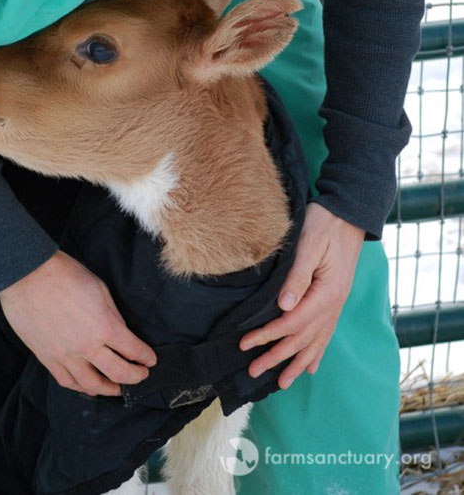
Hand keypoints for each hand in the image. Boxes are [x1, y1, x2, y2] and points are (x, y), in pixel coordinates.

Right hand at [0, 250, 156, 396]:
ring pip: (91, 385)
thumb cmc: (66, 275)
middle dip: (134, 376)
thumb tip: (120, 331)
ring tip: (116, 388)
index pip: (133, 350)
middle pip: (118, 373)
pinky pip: (67, 381)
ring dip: (108, 389)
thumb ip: (112, 314)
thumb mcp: (100, 289)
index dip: (145, 357)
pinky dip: (80, 387)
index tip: (150, 360)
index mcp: (105, 326)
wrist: (28, 276)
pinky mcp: (47, 358)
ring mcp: (65, 355)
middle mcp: (87, 347)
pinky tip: (87, 385)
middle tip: (141, 376)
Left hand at [240, 202, 363, 388]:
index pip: (292, 322)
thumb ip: (297, 276)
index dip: (268, 335)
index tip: (245, 344)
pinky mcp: (335, 299)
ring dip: (296, 362)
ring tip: (280, 383)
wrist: (350, 213)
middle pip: (302, 338)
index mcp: (327, 292)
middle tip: (252, 372)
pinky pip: (326, 332)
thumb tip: (284, 306)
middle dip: (277, 356)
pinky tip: (310, 367)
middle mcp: (334, 303)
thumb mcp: (309, 243)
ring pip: (316, 341)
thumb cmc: (326, 223)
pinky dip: (317, 352)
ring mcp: (337, 303)